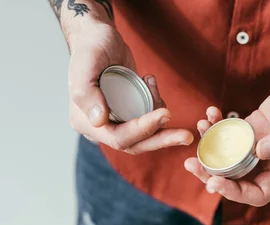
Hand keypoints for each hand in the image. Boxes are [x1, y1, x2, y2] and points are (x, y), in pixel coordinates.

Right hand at [66, 22, 192, 153]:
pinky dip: (155, 104)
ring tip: (153, 86)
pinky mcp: (127, 113)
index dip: (142, 130)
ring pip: (144, 135)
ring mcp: (115, 121)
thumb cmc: (88, 48)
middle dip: (162, 140)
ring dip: (159, 118)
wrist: (96, 36)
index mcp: (85, 123)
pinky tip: (150, 83)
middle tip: (186, 136)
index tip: (164, 114)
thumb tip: (98, 121)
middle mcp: (100, 128)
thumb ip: (86, 94)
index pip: (118, 137)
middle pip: (135, 143)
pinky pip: (146, 119)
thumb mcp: (84, 66)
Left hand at [185, 62, 269, 205]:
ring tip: (199, 128)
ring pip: (229, 154)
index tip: (214, 181)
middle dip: (210, 173)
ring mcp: (262, 142)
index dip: (233, 192)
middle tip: (190, 163)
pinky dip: (218, 125)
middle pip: (236, 177)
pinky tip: (210, 113)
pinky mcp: (256, 124)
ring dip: (210, 146)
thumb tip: (259, 152)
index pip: (256, 193)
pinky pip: (231, 131)